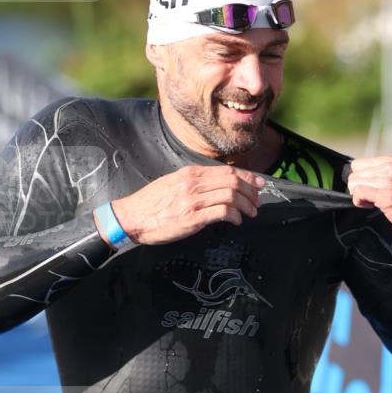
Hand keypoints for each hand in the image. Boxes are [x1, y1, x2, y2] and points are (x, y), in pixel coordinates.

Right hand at [96, 165, 265, 246]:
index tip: (259, 184)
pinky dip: (234, 216)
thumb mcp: (173, 184)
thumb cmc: (152, 204)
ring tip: (251, 213)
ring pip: (231, 195)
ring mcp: (193, 200)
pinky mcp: (192, 218)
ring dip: (246, 205)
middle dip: (251, 192)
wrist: (132, 217)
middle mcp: (193, 183)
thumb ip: (195, 183)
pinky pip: (222, 212)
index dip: (248, 178)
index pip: (227, 171)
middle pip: (233, 181)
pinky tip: (236, 221)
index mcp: (190, 173)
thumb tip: (217, 187)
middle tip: (258, 201)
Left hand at [347, 156, 391, 252]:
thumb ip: (383, 175)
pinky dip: (361, 203)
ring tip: (375, 203)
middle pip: (354, 174)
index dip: (360, 179)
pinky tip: (373, 207)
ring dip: (360, 196)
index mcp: (391, 162)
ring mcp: (388, 180)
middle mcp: (389, 167)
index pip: (358, 164)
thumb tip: (359, 178)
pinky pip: (358, 193)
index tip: (371, 190)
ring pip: (354, 183)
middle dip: (358, 188)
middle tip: (372, 199)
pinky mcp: (386, 195)